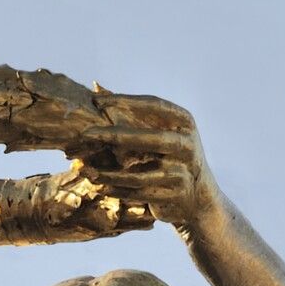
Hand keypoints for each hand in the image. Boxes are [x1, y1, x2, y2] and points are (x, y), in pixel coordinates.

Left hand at [71, 96, 220, 240]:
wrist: (199, 198)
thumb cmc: (171, 156)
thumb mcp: (162, 130)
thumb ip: (132, 112)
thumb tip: (96, 87)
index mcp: (184, 122)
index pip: (152, 104)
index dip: (123, 101)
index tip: (95, 101)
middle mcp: (186, 145)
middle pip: (148, 138)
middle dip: (114, 135)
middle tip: (85, 133)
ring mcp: (182, 172)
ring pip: (139, 174)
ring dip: (109, 173)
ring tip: (85, 170)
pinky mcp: (174, 196)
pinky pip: (139, 194)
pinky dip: (117, 190)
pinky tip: (98, 185)